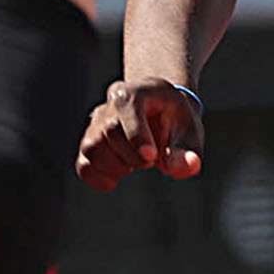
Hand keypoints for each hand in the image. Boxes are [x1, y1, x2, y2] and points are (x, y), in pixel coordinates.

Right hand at [76, 79, 204, 191]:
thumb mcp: (189, 133)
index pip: (126, 107)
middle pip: (109, 130)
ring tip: (135, 165)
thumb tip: (188, 167)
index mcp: (138, 92)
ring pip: (91, 147)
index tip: (151, 157)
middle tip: (151, 161)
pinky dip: (96, 177)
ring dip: (115, 167)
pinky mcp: (91, 142)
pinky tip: (113, 181)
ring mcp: (97, 122)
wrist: (162, 115)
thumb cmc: (177, 123)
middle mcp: (111, 103)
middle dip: (132, 156)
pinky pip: (83, 163)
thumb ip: (187, 151)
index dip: (136, 136)